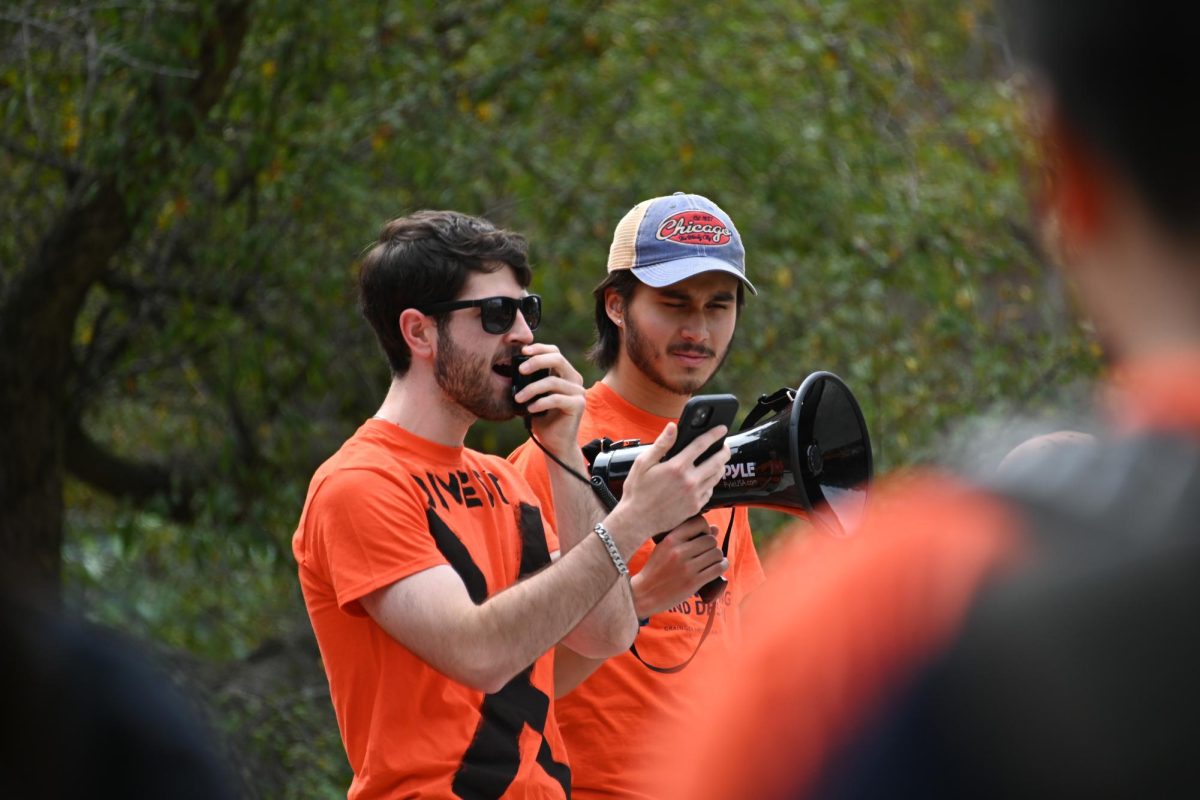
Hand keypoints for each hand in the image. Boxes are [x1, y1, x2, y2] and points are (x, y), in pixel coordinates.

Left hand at [515, 343, 585, 458]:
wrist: (554, 443)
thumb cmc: (542, 418)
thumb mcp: (534, 395)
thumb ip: (530, 380)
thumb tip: (513, 366)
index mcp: (565, 373)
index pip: (554, 352)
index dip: (539, 348)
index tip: (522, 352)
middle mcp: (574, 380)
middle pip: (557, 359)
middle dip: (536, 362)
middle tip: (520, 371)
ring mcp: (578, 392)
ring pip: (553, 381)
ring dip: (532, 389)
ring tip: (518, 398)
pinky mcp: (578, 405)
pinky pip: (556, 398)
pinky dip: (540, 402)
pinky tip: (530, 409)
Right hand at [614, 422, 729, 537]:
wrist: (637, 519)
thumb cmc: (637, 490)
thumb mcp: (643, 463)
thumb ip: (661, 444)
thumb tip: (673, 427)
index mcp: (677, 467)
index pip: (702, 445)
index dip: (714, 434)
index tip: (722, 429)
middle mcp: (689, 481)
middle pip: (717, 461)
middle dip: (724, 450)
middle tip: (725, 445)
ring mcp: (694, 495)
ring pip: (717, 476)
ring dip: (721, 466)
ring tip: (718, 460)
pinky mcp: (695, 507)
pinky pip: (710, 491)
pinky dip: (711, 482)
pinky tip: (707, 478)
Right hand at [632, 517, 727, 617]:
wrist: (644, 594)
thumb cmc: (656, 570)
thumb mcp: (664, 548)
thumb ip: (687, 537)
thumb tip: (715, 529)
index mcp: (670, 539)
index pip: (699, 522)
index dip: (706, 528)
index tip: (703, 536)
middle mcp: (678, 551)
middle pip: (710, 540)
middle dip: (712, 545)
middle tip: (707, 552)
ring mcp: (686, 567)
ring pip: (716, 553)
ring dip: (718, 556)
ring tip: (713, 560)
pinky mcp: (693, 582)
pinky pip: (717, 568)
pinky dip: (723, 565)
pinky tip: (720, 565)